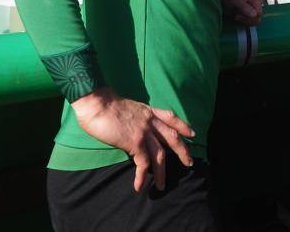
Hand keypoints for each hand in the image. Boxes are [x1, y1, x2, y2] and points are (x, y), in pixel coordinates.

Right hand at [72, 88, 193, 191]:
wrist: (97, 103)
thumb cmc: (106, 104)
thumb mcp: (129, 108)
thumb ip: (136, 118)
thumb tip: (134, 128)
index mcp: (149, 111)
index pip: (171, 117)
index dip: (183, 126)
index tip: (192, 134)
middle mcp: (150, 121)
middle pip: (173, 138)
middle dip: (183, 151)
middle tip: (189, 162)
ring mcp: (144, 132)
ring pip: (160, 155)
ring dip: (162, 172)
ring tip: (162, 185)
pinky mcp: (135, 143)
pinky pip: (143, 163)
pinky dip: (141, 176)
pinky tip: (138, 186)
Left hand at [223, 0, 262, 24]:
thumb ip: (245, 7)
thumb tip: (255, 15)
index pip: (259, 13)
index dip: (251, 17)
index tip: (240, 17)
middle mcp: (256, 5)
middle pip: (257, 19)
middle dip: (247, 20)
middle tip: (236, 17)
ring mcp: (251, 11)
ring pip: (252, 22)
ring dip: (243, 21)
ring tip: (235, 16)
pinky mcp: (246, 16)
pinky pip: (247, 23)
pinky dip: (241, 22)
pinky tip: (235, 18)